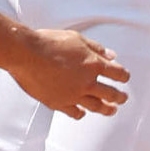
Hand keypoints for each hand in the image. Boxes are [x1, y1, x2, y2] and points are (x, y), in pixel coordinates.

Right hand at [8, 29, 128, 119]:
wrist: (25, 52)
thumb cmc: (47, 42)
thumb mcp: (74, 38)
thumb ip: (95, 47)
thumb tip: (111, 55)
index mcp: (93, 64)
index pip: (118, 73)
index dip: (123, 75)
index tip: (124, 76)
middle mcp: (87, 82)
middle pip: (111, 94)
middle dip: (120, 96)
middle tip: (123, 98)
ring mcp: (74, 95)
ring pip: (97, 107)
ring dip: (106, 108)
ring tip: (110, 109)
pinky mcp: (59, 103)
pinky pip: (75, 112)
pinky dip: (81, 112)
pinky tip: (82, 111)